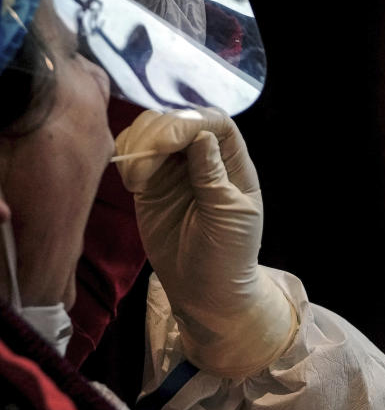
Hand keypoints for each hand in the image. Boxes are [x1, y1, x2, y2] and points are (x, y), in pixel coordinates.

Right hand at [116, 109, 295, 376]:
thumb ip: (213, 176)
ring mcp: (174, 169)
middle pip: (179, 119)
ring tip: (137, 179)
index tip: (171, 141)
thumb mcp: (229, 216)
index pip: (215, 121)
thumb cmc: (229, 254)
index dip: (191, 122)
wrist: (206, 290)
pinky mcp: (149, 183)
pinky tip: (132, 182)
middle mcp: (203, 158)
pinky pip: (134, 155)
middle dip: (159, 132)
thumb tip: (202, 135)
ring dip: (139, 143)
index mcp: (232, 162)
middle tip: (146, 161)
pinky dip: (127, 157)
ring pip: (152, 131)